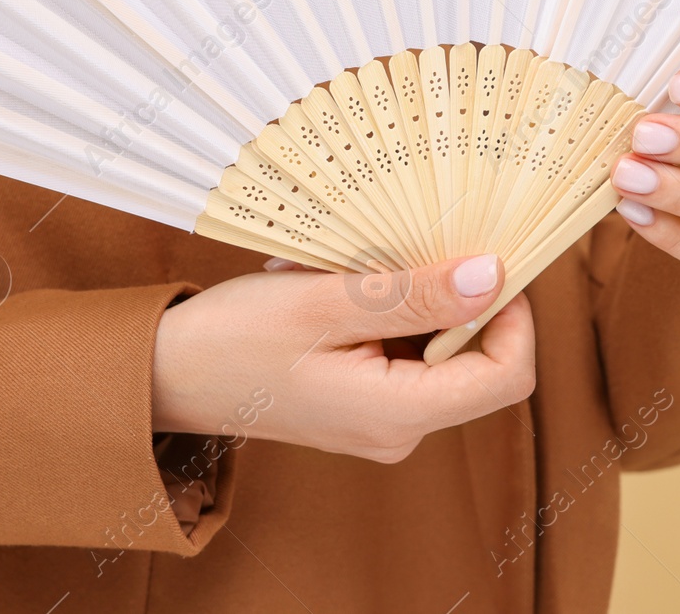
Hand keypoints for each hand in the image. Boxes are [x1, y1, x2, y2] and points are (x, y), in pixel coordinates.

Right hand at [151, 254, 535, 461]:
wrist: (166, 376)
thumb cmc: (234, 339)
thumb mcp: (325, 303)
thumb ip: (413, 294)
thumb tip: (493, 275)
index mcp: (398, 415)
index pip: (508, 376)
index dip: (513, 315)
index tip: (485, 260)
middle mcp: (400, 429)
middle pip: (477, 358)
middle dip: (451, 296)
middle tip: (400, 249)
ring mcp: (383, 419)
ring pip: (438, 347)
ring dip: (409, 297)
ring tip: (346, 270)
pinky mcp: (365, 401)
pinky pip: (403, 350)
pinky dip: (384, 310)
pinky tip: (334, 286)